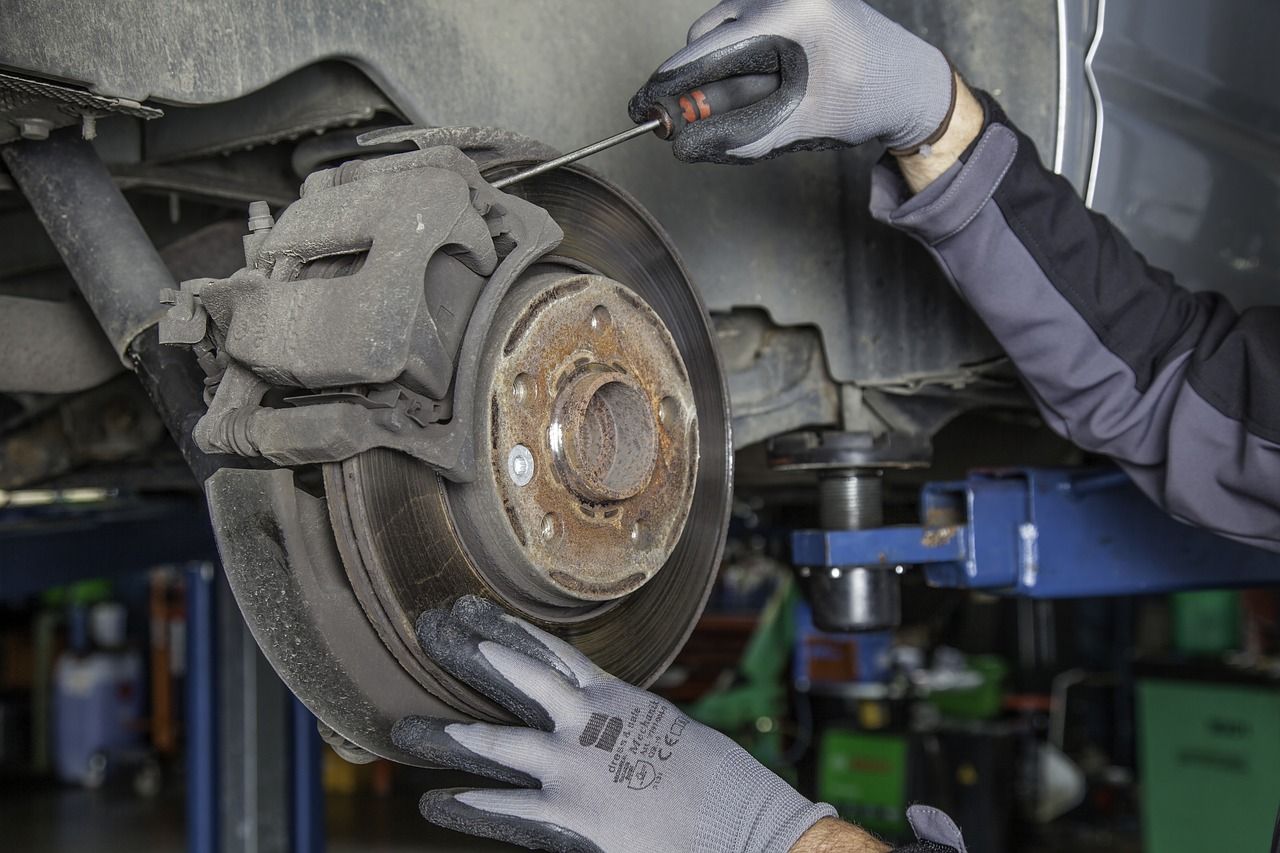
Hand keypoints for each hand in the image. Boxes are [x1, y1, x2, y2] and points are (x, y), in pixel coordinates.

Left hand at [392, 595, 834, 851]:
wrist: (750, 829)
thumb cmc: (721, 785)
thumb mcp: (670, 735)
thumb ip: (624, 724)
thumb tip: (597, 718)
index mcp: (617, 698)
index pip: (547, 652)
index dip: (501, 629)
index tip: (466, 608)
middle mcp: (590, 724)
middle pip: (514, 679)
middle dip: (466, 654)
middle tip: (426, 631)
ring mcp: (577, 771)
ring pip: (496, 743)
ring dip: (447, 735)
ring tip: (402, 730)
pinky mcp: (574, 820)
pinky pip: (507, 812)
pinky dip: (468, 807)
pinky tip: (433, 802)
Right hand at [629, 0, 954, 163]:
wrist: (909, 82)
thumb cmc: (868, 99)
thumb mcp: (802, 125)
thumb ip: (742, 138)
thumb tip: (687, 147)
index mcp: (793, 13)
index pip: (711, 46)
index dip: (671, 80)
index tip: (644, 104)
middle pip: (708, 34)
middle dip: (697, 80)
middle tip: (691, 121)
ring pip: (721, 30)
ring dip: (720, 69)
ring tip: (753, 101)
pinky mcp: (787, 0)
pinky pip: (741, 26)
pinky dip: (737, 58)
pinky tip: (763, 83)